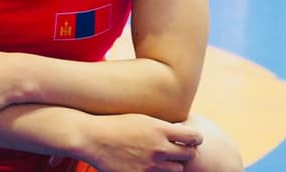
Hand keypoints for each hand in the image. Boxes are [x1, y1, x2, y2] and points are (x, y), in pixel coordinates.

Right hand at [76, 114, 202, 171]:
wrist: (90, 137)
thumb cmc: (114, 124)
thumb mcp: (141, 119)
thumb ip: (162, 127)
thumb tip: (181, 132)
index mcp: (160, 129)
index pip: (194, 137)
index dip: (195, 139)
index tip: (190, 139)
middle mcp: (158, 148)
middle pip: (189, 156)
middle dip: (186, 153)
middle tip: (178, 150)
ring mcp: (150, 165)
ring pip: (177, 171)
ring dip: (173, 166)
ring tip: (163, 159)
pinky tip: (150, 166)